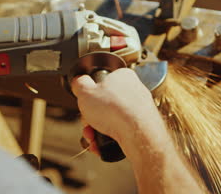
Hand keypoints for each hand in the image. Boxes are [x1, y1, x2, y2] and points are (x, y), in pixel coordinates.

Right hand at [72, 69, 205, 192]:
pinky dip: (108, 139)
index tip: (84, 103)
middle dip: (91, 117)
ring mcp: (139, 109)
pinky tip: (100, 145)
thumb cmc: (115, 109)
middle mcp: (134, 90)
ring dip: (96, 130)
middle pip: (104, 104)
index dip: (89, 95)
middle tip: (87, 123)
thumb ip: (79, 83)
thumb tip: (78, 82)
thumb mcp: (85, 90)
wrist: (139, 134)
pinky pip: (120, 131)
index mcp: (123, 76)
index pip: (102, 82)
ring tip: (92, 137)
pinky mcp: (142, 126)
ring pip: (110, 120)